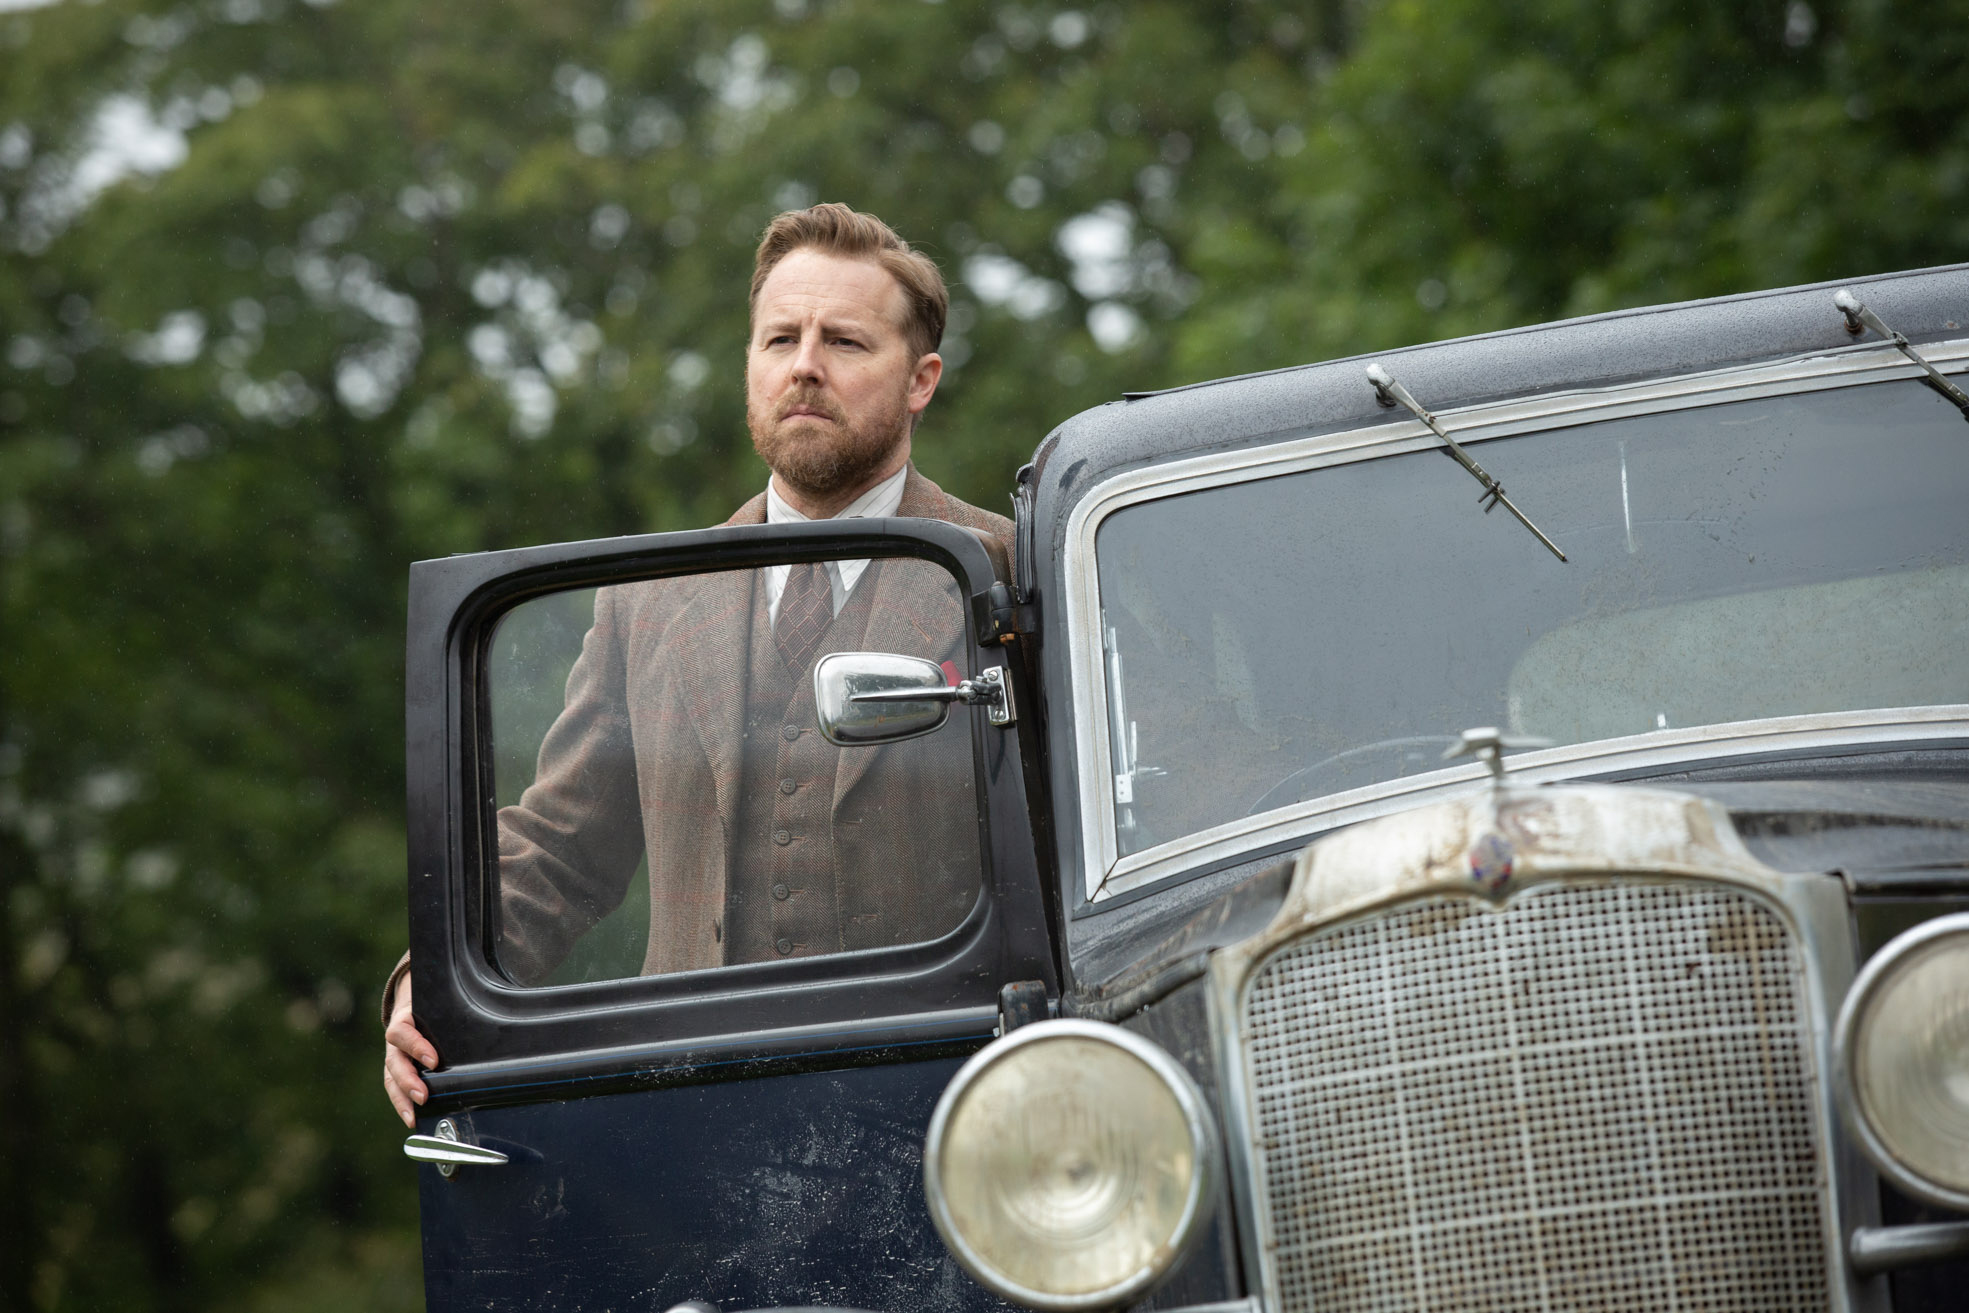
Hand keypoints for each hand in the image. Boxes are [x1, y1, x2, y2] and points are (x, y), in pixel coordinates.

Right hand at [383, 967, 439, 1128]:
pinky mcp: (397, 1070)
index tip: (433, 1061)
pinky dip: (403, 1104)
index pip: (402, 1032)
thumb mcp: (439, 1005)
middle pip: (394, 1062)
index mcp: (405, 1020)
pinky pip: (395, 1088)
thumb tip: (492, 1027)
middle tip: (422, 1096)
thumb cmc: (433, 1008)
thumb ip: (454, 1013)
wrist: (415, 1003)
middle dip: (407, 1081)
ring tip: (413, 1115)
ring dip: (402, 1099)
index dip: (415, 1047)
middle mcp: (397, 1041)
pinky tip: (412, 1118)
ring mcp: (395, 1056)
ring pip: (391, 1078)